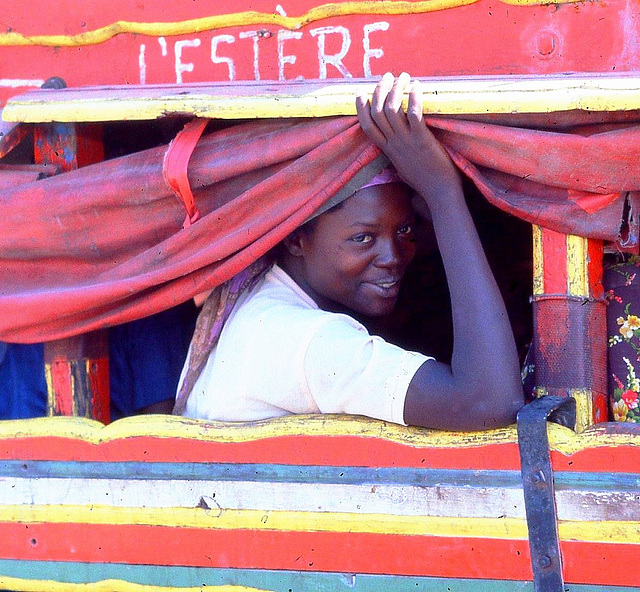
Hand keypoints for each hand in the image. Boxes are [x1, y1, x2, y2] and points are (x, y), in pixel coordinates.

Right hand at [356, 72, 461, 208]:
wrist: (439, 191)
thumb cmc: (423, 180)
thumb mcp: (401, 167)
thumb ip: (394, 154)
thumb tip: (392, 145)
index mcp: (387, 150)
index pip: (367, 126)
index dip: (361, 109)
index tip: (361, 93)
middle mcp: (393, 144)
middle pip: (378, 112)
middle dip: (379, 90)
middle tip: (386, 76)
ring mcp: (407, 142)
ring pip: (392, 109)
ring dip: (396, 89)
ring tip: (403, 77)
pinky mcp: (422, 139)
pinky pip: (414, 114)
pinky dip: (413, 98)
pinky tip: (416, 87)